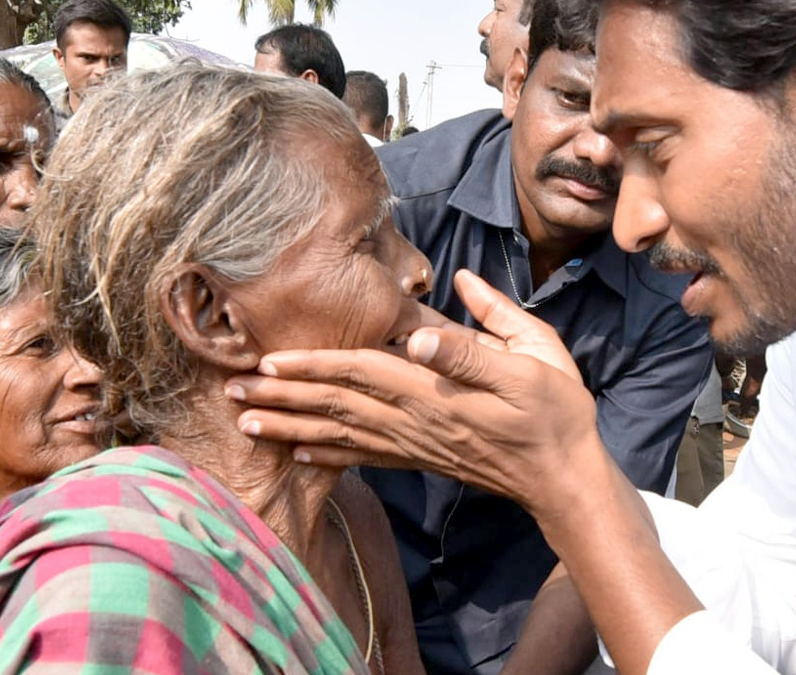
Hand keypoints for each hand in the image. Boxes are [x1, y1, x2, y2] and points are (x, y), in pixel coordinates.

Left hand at [226, 270, 598, 512]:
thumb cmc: (554, 412)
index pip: (360, 373)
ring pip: (341, 434)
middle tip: (231, 393)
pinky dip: (328, 456)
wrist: (564, 477)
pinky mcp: (423, 459)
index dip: (311, 365)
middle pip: (336, 406)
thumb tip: (426, 319)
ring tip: (247, 424)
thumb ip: (478, 338)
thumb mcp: (532, 362)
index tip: (268, 361)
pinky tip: (300, 455)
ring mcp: (416, 445)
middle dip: (282, 398)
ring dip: (292, 429)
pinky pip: (365, 459)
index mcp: (435, 392)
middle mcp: (415, 423)